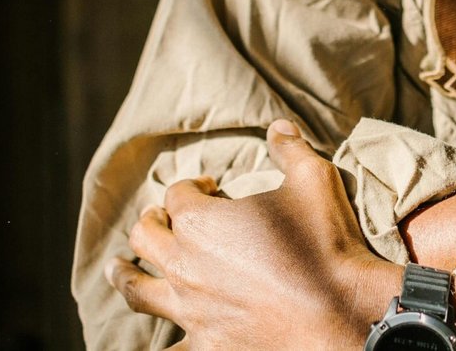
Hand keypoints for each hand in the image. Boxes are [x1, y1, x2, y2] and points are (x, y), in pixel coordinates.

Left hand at [105, 120, 400, 350]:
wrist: (339, 314)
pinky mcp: (205, 345)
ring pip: (138, 289)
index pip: (179, 194)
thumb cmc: (325, 243)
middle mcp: (183, 265)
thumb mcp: (313, 180)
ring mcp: (190, 310)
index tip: (214, 188)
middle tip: (162, 218)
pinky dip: (157, 344)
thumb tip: (279, 126)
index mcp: (201, 222)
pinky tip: (151, 345)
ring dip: (124, 274)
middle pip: (145, 236)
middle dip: (151, 221)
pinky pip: (166, 349)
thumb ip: (290, 150)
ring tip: (115, 268)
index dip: (194, 186)